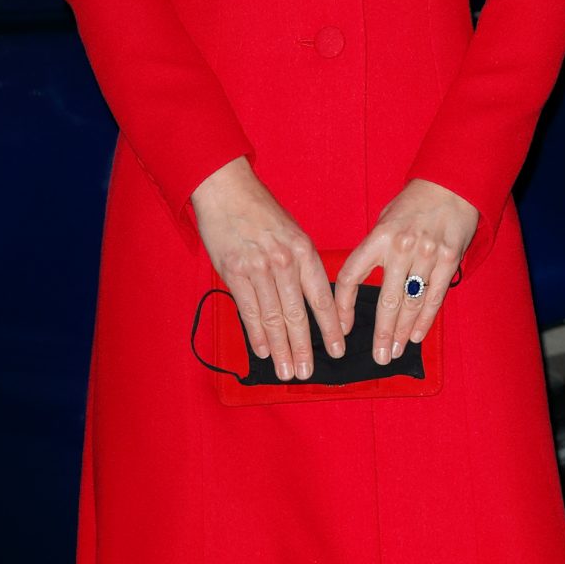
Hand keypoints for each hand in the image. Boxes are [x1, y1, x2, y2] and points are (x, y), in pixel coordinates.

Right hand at [190, 155, 342, 379]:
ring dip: (281, 349)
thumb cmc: (261, 212)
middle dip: (305, 348)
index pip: (322, 299)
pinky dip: (256, 334)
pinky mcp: (234, 272)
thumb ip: (302, 266)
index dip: (330, 328)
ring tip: (287, 371)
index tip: (337, 350)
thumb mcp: (292, 233)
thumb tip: (311, 303)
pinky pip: (248, 310)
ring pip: (273, 318)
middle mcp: (284, 262)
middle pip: (298, 315)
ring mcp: (258, 268)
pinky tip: (263, 351)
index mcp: (304, 252)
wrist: (227, 190)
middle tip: (308, 373)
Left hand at [337, 178, 479, 363]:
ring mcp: (427, 255)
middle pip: (386, 300)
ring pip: (411, 303)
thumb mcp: (385, 221)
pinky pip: (434, 296)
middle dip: (382, 333)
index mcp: (378, 237)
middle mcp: (401, 248)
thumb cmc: (413, 205)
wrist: (452, 185)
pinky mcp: (449, 260)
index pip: (351, 277)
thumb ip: (374, 251)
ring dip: (403, 332)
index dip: (343, 306)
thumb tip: (360, 286)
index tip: (343, 328)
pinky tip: (417, 336)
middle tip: (379, 357)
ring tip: (396, 351)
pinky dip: (425, 319)